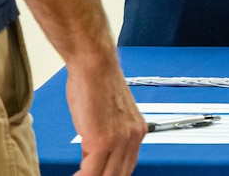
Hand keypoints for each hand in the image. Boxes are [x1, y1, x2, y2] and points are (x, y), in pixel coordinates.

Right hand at [65, 54, 145, 175]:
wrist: (94, 64)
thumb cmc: (97, 81)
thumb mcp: (110, 113)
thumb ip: (108, 133)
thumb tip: (96, 148)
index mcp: (137, 131)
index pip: (126, 166)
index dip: (111, 174)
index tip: (99, 174)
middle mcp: (132, 137)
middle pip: (119, 174)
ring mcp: (119, 141)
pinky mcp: (102, 141)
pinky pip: (91, 173)